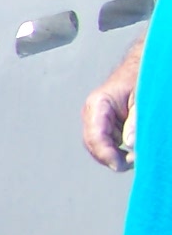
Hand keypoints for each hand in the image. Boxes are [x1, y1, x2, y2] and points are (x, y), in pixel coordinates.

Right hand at [85, 42, 144, 170]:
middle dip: (110, 158)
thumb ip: (135, 122)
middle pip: (93, 144)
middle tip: (133, 164)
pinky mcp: (103, 124)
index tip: (121, 166)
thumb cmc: (141, 80)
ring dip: (114, 155)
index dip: (106, 154)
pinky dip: (116, 150)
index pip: (95, 135)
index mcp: (98, 104)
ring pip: (98, 146)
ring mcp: (95, 119)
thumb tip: (131, 144)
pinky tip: (130, 151)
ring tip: (134, 158)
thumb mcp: (142, 101)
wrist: (140, 68)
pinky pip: (105, 143)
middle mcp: (92, 113)